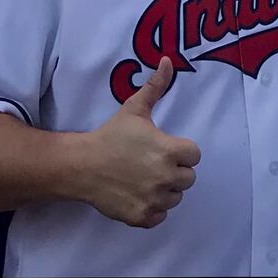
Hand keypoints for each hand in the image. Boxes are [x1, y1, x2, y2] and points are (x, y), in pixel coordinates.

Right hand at [79, 58, 198, 227]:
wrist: (83, 165)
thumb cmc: (111, 135)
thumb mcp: (134, 108)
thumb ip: (156, 86)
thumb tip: (168, 61)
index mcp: (169, 150)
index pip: (194, 155)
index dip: (182, 151)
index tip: (165, 148)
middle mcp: (165, 177)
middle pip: (189, 178)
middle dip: (176, 171)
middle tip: (155, 164)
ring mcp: (153, 199)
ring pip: (175, 197)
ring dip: (166, 190)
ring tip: (147, 178)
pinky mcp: (141, 216)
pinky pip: (160, 216)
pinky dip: (154, 208)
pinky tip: (141, 194)